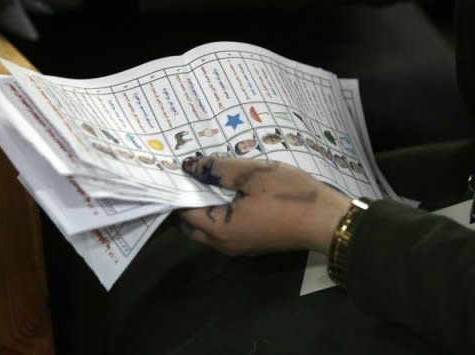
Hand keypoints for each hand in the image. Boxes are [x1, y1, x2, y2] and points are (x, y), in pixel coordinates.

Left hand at [178, 156, 350, 255]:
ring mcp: (239, 247)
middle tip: (188, 177)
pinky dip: (216, 216)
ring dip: (201, 210)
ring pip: (207, 231)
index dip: (178, 190)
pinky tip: (227, 194)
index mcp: (219, 229)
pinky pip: (223, 232)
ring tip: (206, 181)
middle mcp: (224, 244)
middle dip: (184, 203)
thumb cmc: (288, 195)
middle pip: (191, 226)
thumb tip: (188, 167)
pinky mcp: (252, 244)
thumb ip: (217, 169)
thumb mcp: (252, 174)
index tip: (176, 171)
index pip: (183, 211)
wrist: (326, 221)